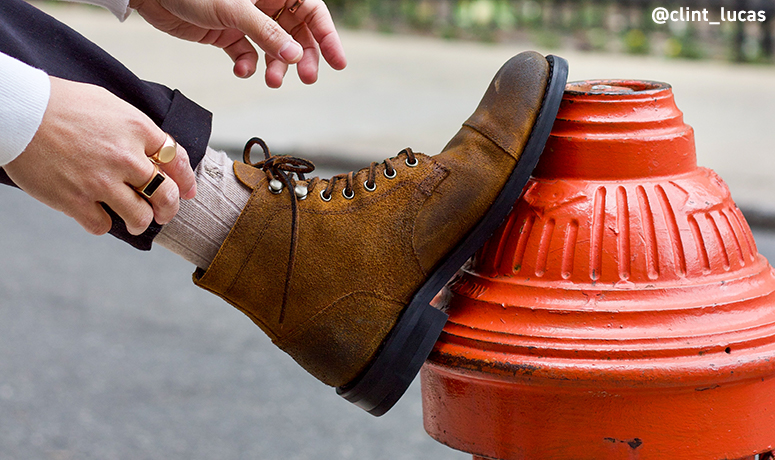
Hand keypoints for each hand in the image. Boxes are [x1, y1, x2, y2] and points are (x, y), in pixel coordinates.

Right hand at [3, 77, 195, 235]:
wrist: (17, 111)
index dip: (186, 179)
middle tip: (163, 213)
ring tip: (134, 221)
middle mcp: (125, 156)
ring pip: (140, 216)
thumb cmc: (61, 104)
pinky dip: (101, 223)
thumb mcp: (109, 104)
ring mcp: (101, 180)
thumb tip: (157, 151)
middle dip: (169, 208)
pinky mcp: (75, 199)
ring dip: (140, 222)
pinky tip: (96, 215)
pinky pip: (101, 225)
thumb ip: (137, 129)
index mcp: (137, 129)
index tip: (188, 191)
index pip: (176, 159)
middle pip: (166, 194)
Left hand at [128, 0, 346, 87]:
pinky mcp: (228, 35)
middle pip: (297, 33)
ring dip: (276, 66)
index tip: (337, 62)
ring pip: (274, 48)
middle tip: (306, 78)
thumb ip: (267, 32)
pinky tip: (240, 70)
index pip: (312, 11)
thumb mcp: (234, 9)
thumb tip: (295, 55)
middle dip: (302, 57)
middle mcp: (265, 3)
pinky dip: (247, 65)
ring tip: (272, 80)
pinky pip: (248, 55)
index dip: (327, 36)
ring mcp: (247, 20)